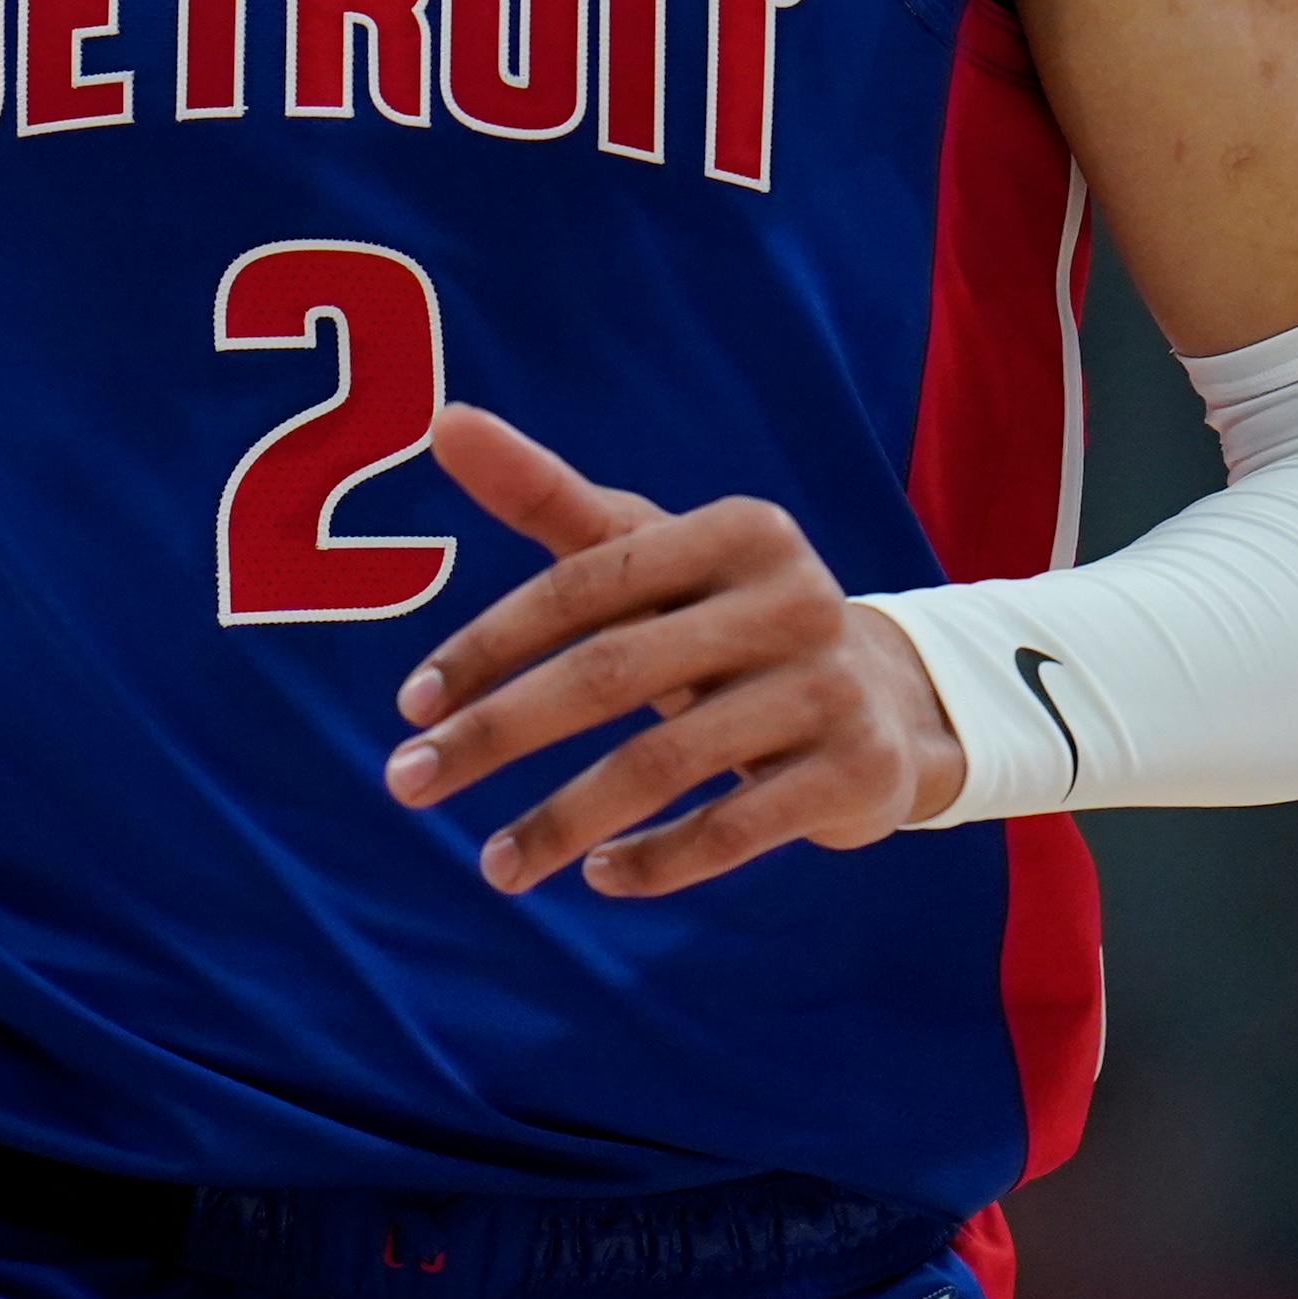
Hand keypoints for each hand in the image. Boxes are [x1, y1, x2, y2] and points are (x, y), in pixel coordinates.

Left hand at [378, 402, 966, 897]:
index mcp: (738, 531)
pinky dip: (659, 859)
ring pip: (665, 762)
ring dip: (563, 819)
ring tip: (495, 865)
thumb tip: (444, 422)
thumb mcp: (653, 554)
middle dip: (496, 733)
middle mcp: (791, 598)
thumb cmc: (728, 618)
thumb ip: (550, 498)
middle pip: (611, 672)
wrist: (889, 701)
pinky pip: (736, 828)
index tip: (411, 707)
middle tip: (407, 783)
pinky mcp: (856, 771)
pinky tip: (598, 876)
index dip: (489, 644)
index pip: (585, 583)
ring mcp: (828, 687)